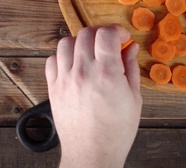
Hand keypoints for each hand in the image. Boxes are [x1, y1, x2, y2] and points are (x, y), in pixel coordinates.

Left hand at [45, 25, 141, 167]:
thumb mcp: (134, 99)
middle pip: (86, 34)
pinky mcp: (53, 88)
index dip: (116, 30)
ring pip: (66, 42)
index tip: (121, 38)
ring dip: (80, 42)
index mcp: (107, 74)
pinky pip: (52, 60)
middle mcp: (83, 72)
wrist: (92, 154)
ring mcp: (65, 79)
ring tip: (90, 53)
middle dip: (100, 34)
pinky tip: (74, 65)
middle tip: (108, 44)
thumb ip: (130, 68)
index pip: (106, 34)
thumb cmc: (116, 131)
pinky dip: (63, 57)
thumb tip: (130, 47)